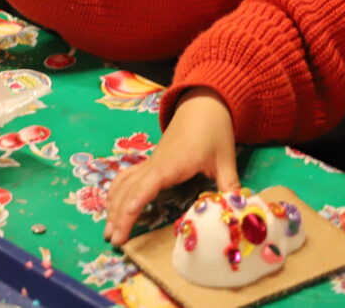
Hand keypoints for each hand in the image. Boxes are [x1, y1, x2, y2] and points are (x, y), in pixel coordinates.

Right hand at [104, 87, 238, 245]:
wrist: (203, 104)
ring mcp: (150, 162)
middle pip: (128, 191)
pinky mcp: (151, 161)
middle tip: (112, 240)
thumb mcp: (225, 159)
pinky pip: (127, 177)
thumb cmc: (214, 130)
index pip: (145, 189)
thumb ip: (229, 185)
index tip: (122, 228)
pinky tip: (113, 205)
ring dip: (113, 205)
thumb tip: (237, 209)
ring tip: (107, 229)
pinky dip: (116, 191)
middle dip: (117, 215)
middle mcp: (155, 165)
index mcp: (171, 165)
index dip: (132, 208)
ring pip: (123, 183)